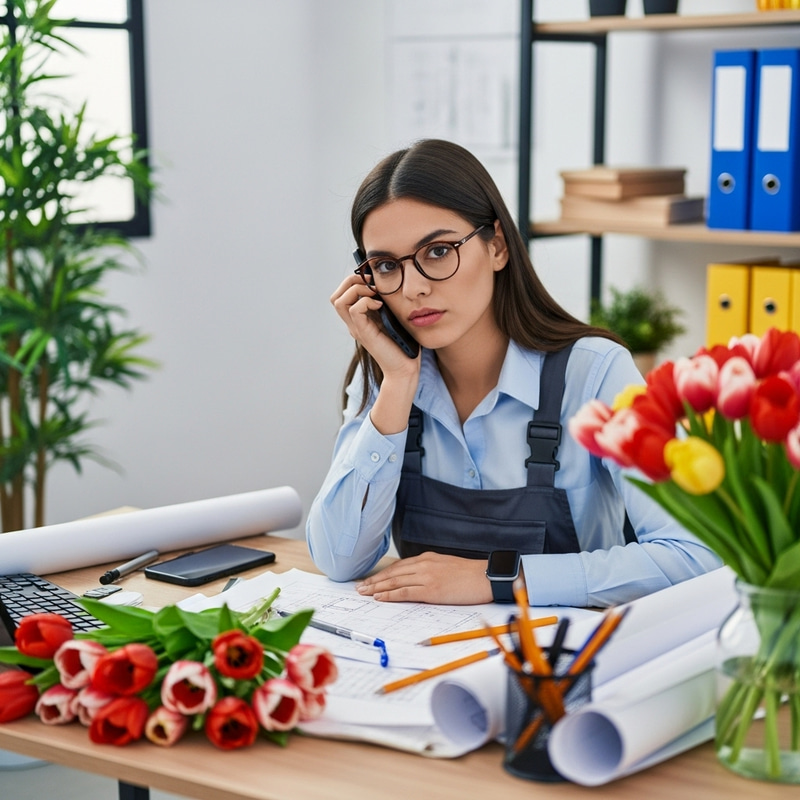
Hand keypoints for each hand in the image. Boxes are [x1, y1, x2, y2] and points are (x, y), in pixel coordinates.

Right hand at [330, 274, 420, 377]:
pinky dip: (366, 301)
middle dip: (351, 282)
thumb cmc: (403, 345)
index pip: (342, 295)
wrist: (405, 368)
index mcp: (359, 319)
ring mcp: (357, 329)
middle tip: (371, 283)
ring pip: (339, 301)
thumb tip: (387, 284)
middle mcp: (354, 324)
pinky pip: (354, 310)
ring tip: (374, 293)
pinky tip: (380, 305)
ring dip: (356, 289)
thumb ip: (386, 304)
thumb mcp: (393, 318)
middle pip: (336, 297)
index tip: (373, 280)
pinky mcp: (364, 333)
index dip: (353, 282)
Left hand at [355, 553, 492, 604]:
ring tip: (364, 593)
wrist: (486, 576)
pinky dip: (391, 595)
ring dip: (377, 588)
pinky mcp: (431, 589)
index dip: (382, 574)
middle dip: (374, 581)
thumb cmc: (469, 574)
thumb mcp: (446, 566)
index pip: (398, 566)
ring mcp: (426, 576)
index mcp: (427, 558)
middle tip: (359, 587)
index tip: (370, 580)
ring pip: (395, 582)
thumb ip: (430, 570)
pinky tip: (380, 597)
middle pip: (392, 573)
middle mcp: (424, 564)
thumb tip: (417, 579)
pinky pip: (406, 592)